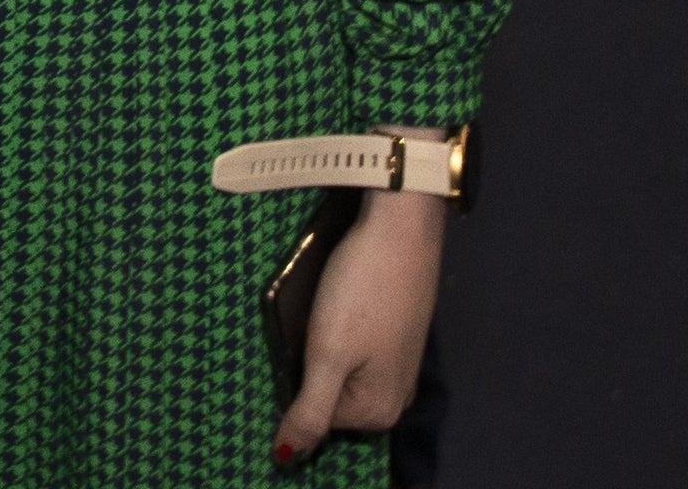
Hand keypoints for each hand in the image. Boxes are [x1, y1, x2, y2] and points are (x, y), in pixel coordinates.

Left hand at [269, 175, 444, 465]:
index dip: (293, 385)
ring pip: (340, 370)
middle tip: (311, 325)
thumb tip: (287, 458)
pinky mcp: (396, 334)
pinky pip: (354, 349)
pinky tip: (337, 303)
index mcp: (379, 411)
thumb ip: (309, 411)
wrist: (400, 229)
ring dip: (321, 348)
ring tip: (321, 311)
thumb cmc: (360, 291)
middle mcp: (395, 396)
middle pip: (329, 397)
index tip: (294, 347)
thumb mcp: (327, 356)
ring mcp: (398, 365)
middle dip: (309, 368)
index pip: (315, 419)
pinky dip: (338, 330)